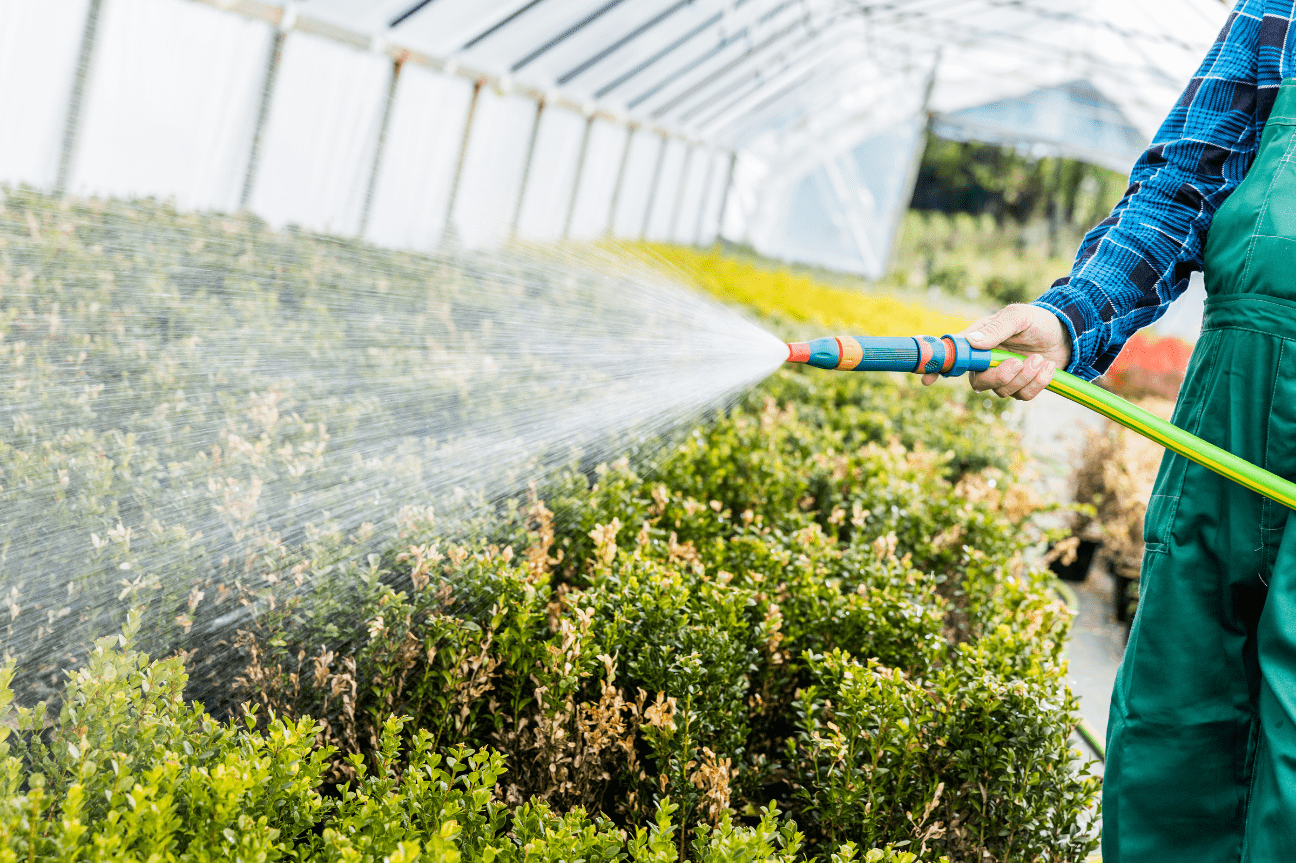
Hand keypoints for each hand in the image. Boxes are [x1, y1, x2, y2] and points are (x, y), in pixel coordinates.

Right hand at [920, 304, 1070, 400]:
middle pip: (978, 383)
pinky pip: (1023, 396)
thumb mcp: (1018, 317)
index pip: (954, 357)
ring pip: (1002, 391)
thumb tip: (972, 343)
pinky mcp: (1022, 387)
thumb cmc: (1038, 320)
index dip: (938, 370)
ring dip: (1024, 377)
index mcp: (979, 343)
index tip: (928, 380)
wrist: (1067, 333)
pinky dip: (1038, 383)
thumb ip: (996, 328)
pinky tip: (1048, 367)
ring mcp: (1004, 377)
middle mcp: (987, 363)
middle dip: (999, 376)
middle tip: (1018, 362)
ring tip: (1040, 360)